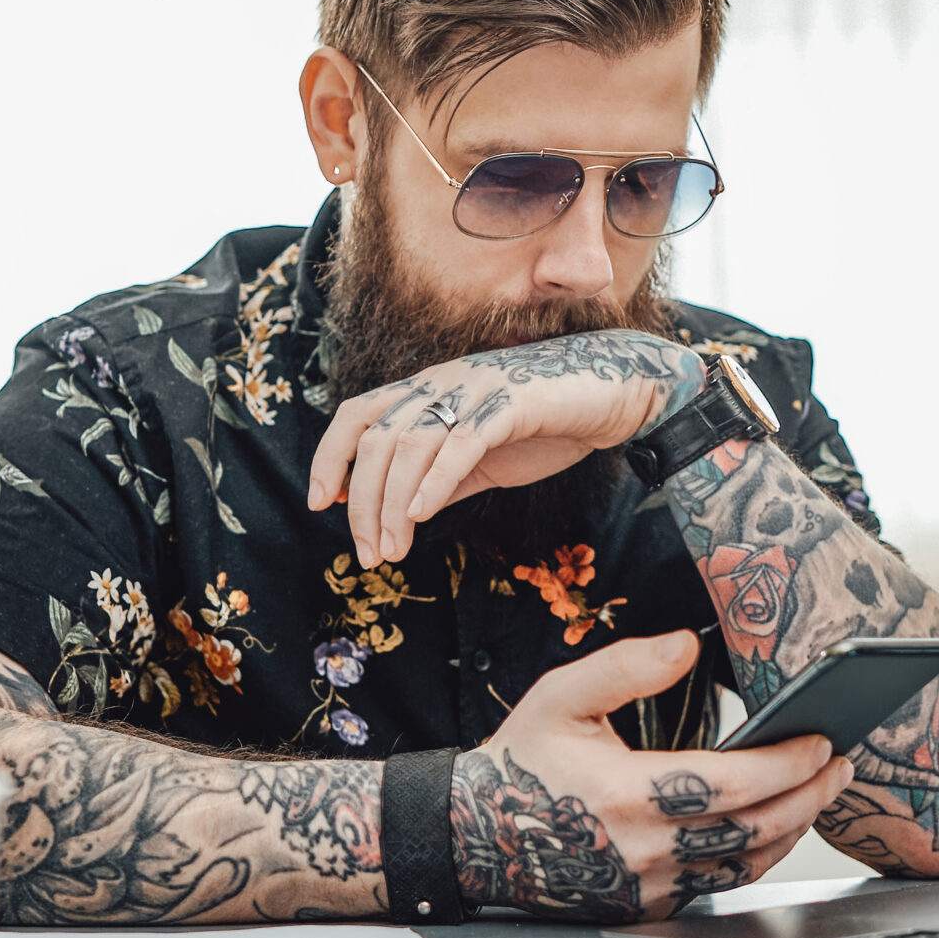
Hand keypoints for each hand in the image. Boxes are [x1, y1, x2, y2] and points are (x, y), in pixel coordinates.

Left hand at [306, 329, 704, 566]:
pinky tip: (424, 516)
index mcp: (430, 391)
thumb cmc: (551, 422)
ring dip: (394, 503)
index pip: (358, 414)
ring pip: (412, 443)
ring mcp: (477, 388)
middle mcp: (444, 383)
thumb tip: (403, 514)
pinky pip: (462, 442)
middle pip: (378, 439)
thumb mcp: (486, 459)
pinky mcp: (513, 402)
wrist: (618, 393)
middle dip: (364, 503)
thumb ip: (444, 479)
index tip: (321, 503)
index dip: (329, 456)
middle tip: (369, 554)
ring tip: (393, 550)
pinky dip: (436, 480)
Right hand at [449, 631, 854, 921]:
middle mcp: (643, 850)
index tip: (820, 740)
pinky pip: (719, 885)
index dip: (787, 764)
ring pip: (745, 864)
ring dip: (793, 828)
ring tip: (818, 791)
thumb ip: (627, 667)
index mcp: (626, 794)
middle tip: (839, 765)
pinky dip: (755, 854)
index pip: (734, 785)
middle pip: (756, 829)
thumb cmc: (524, 760)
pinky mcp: (647, 906)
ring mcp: (647, 886)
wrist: (477, 835)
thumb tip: (687, 645)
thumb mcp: (562, 696)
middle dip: (809, 795)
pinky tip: (773, 826)